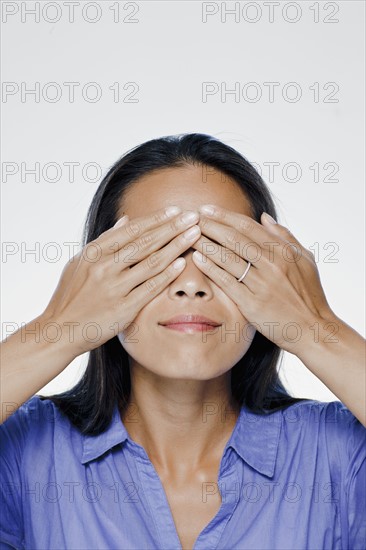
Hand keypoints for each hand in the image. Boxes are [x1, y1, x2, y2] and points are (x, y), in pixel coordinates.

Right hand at [42, 206, 200, 355]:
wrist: (60, 330)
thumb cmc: (71, 295)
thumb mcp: (80, 263)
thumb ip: (105, 241)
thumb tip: (126, 220)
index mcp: (94, 252)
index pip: (131, 230)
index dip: (156, 219)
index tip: (175, 210)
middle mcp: (104, 267)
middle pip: (145, 242)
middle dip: (172, 227)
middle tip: (193, 216)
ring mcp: (114, 288)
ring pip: (152, 262)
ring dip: (176, 246)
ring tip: (194, 234)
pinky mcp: (123, 308)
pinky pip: (150, 288)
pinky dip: (167, 274)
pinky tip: (181, 263)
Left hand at [190, 204, 335, 354]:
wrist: (314, 329)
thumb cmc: (309, 295)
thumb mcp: (305, 260)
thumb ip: (285, 236)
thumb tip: (264, 217)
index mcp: (284, 251)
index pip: (248, 227)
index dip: (224, 216)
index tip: (207, 209)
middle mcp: (272, 264)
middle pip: (234, 238)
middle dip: (211, 226)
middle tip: (193, 218)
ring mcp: (261, 283)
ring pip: (227, 257)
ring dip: (206, 244)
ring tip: (190, 236)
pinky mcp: (252, 303)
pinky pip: (226, 281)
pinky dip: (210, 268)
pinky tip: (197, 258)